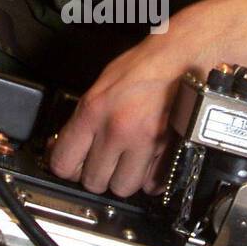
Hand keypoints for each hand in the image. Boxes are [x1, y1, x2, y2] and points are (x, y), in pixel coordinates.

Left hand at [46, 15, 210, 197]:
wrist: (183, 58)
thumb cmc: (145, 66)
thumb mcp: (101, 85)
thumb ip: (83, 119)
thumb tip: (63, 144)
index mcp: (93, 111)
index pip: (63, 162)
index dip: (66, 168)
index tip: (71, 166)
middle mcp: (117, 129)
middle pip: (93, 181)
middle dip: (96, 175)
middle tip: (102, 163)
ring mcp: (144, 142)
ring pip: (122, 187)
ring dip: (123, 179)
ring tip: (126, 163)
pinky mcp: (169, 149)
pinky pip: (153, 183)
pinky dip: (150, 179)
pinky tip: (147, 164)